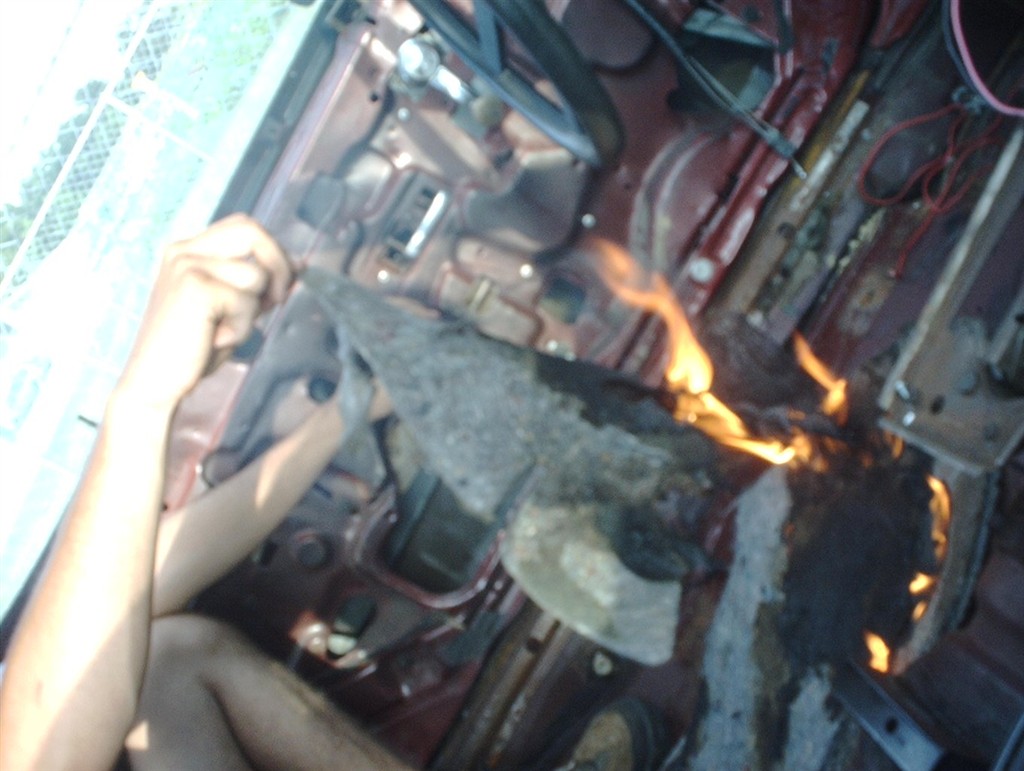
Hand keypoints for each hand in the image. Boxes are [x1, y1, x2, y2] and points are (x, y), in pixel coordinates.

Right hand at [115, 215, 291, 413]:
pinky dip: (241, 328)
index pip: (244, 227)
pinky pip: (247, 302)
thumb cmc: (193, 349)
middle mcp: (183, 250)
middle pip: (252, 231)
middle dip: (278, 264)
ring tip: (223, 331)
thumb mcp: (229, 309)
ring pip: (256, 276)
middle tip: (275, 300)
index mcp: (187, 250)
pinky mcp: (195, 286)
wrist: (155, 384)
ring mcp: (187, 264)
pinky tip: (214, 340)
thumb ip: (254, 285)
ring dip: (251, 312)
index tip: (284, 282)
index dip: (273, 251)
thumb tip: (299, 265)